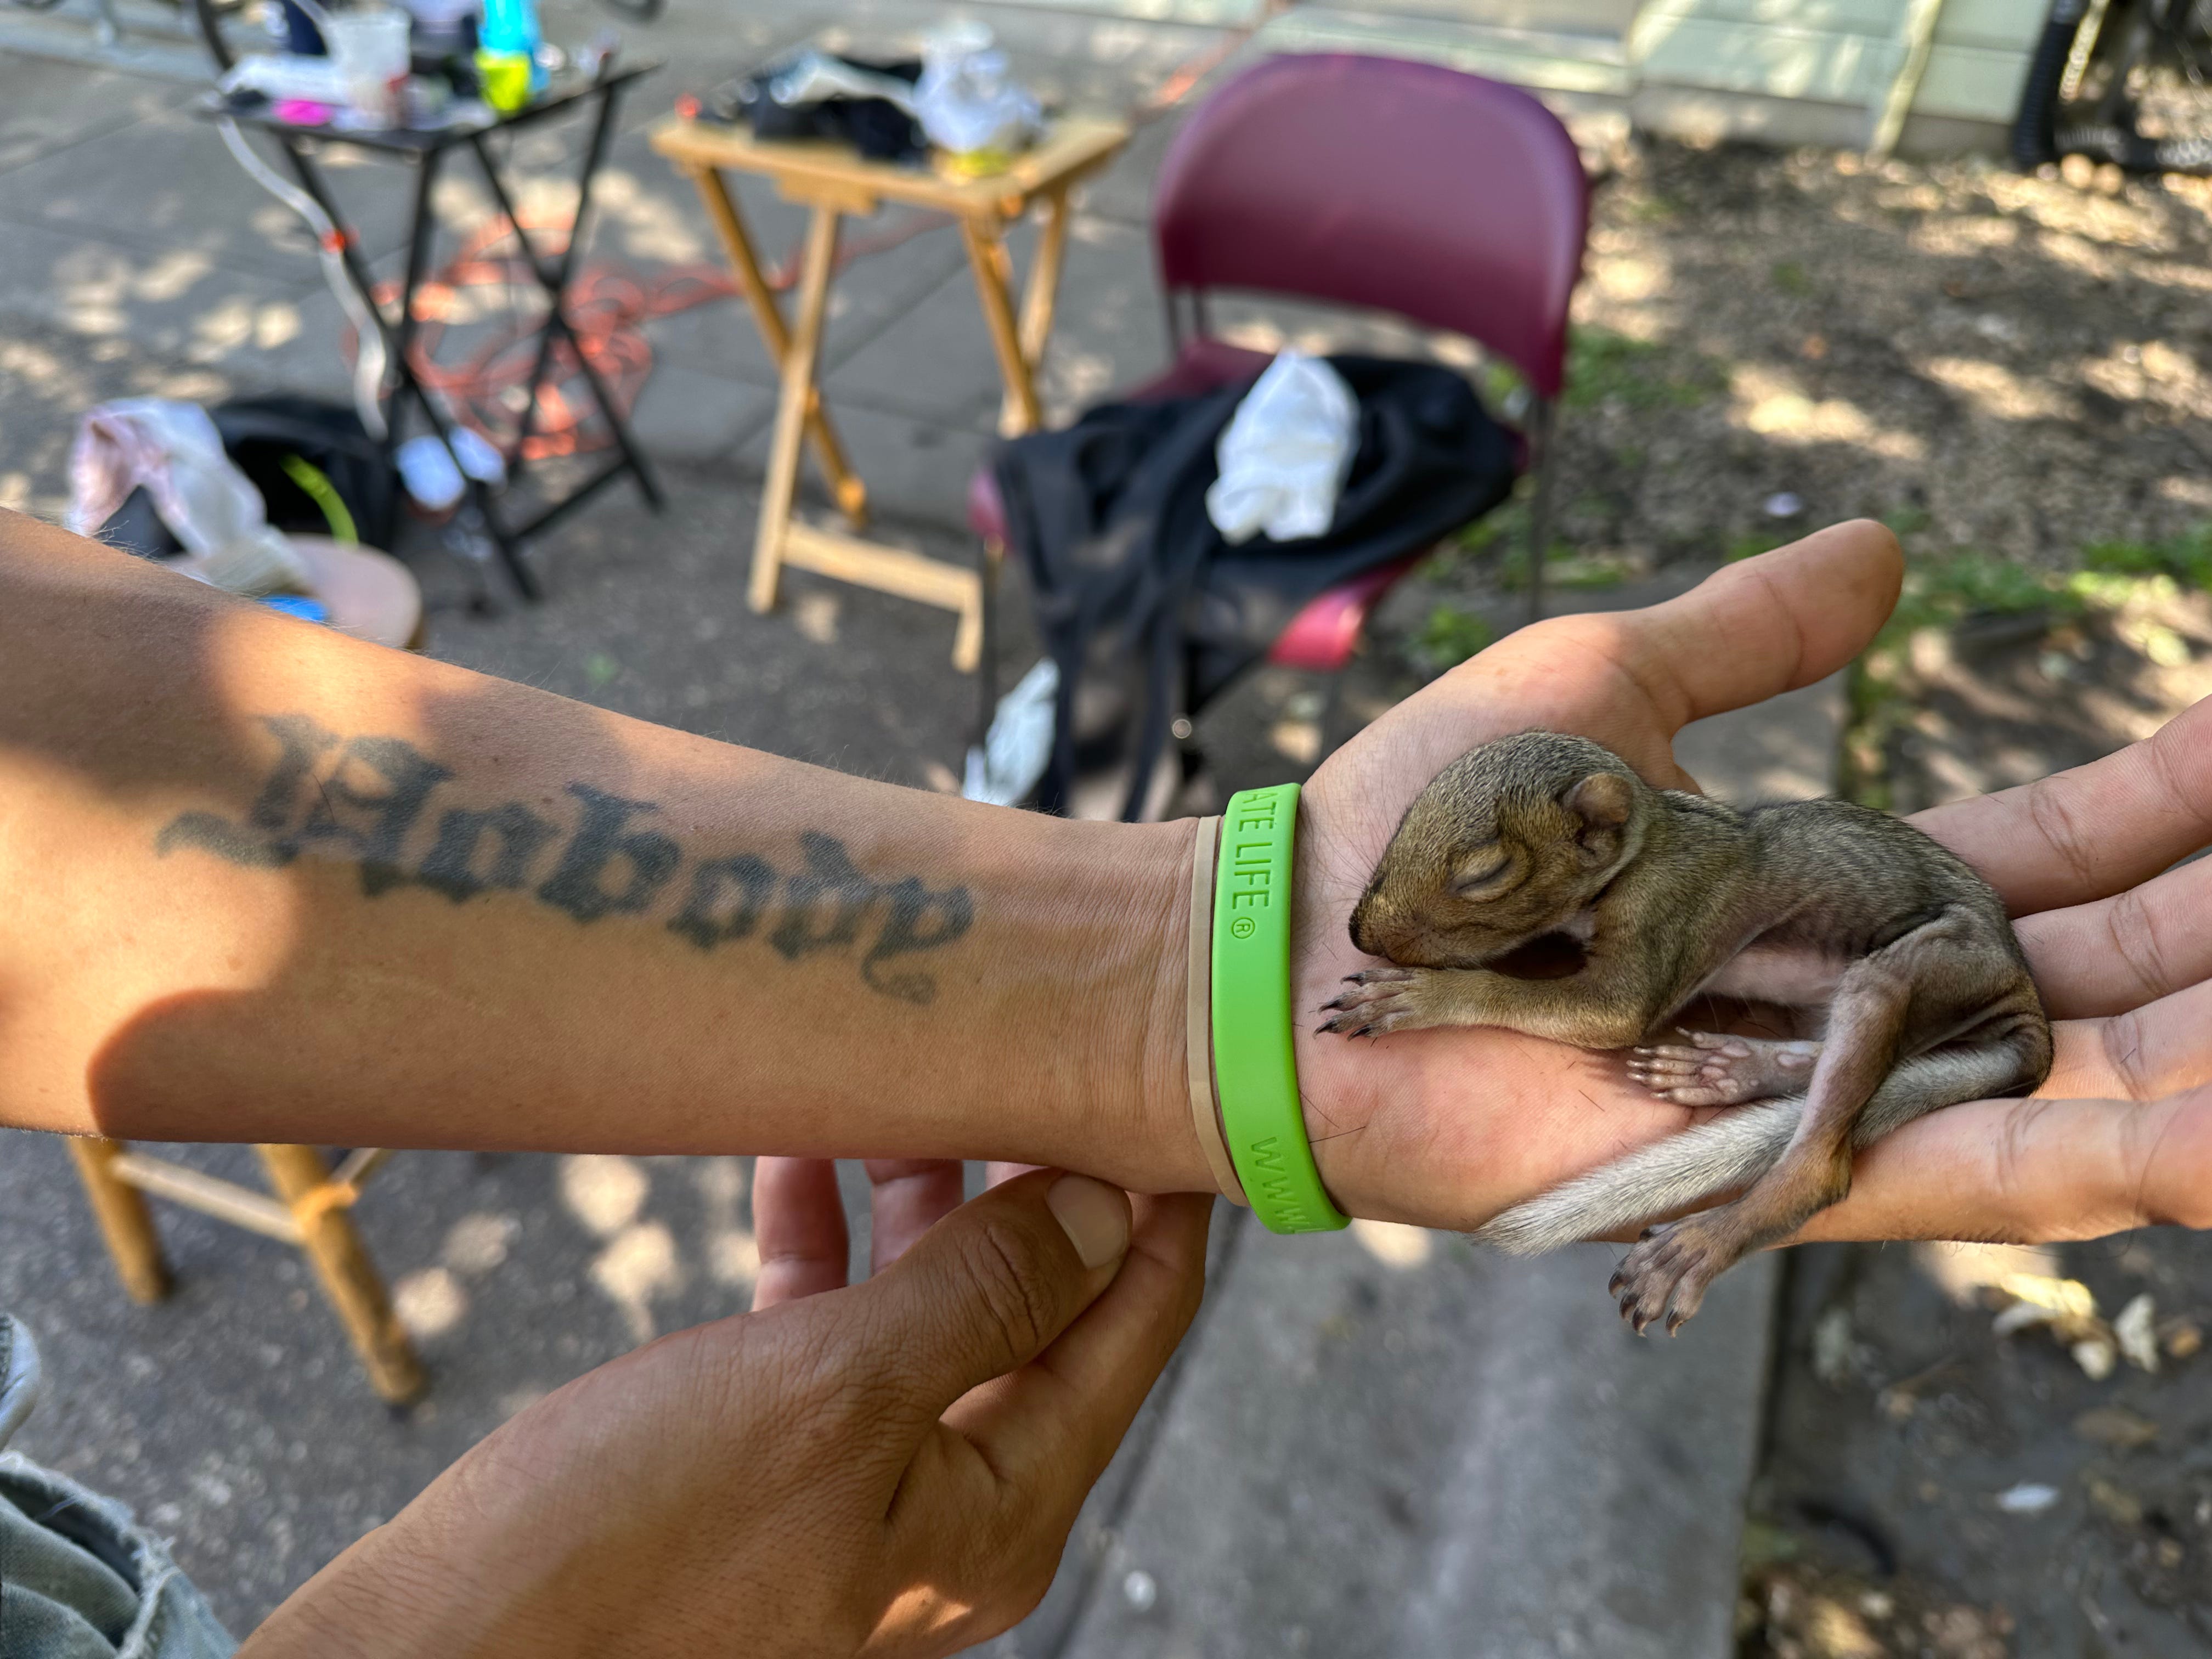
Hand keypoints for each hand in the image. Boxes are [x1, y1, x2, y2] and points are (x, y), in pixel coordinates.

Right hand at [242, 1163, 1210, 1658]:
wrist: (449, 1655)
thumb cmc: (635, 1543)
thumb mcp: (835, 1392)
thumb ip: (985, 1298)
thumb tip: (1109, 1210)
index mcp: (1002, 1508)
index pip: (1134, 1326)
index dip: (1162, 1204)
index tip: (1162, 1085)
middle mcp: (950, 1504)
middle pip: (1039, 1308)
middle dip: (1034, 1179)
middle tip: (1028, 1047)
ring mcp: (860, 1488)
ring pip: (933, 1306)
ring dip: (922, 1194)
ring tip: (911, 1078)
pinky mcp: (770, 1470)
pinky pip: (833, 1331)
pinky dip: (826, 1240)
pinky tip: (799, 1152)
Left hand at [1294, 519, 2211, 1245]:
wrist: (1305, 955)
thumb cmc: (1432, 824)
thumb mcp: (1615, 680)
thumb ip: (1753, 630)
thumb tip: (1887, 550)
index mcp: (1832, 893)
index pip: (2050, 856)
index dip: (2166, 806)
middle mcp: (1859, 1001)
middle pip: (2107, 966)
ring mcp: (1840, 1093)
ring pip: (2095, 1080)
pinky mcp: (1802, 1167)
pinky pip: (2005, 1170)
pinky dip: (2138, 1153)